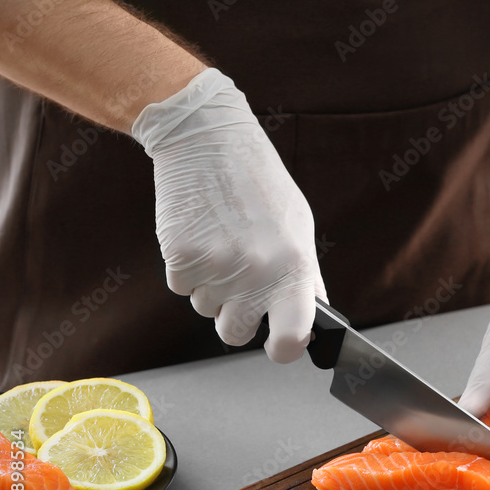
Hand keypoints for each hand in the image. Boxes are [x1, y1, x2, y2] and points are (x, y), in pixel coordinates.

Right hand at [131, 68, 326, 362]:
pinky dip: (188, 269)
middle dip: (236, 317)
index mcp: (293, 268)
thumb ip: (303, 279)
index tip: (281, 345)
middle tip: (240, 281)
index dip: (285, 349)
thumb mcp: (298, 229)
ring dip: (212, 288)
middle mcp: (255, 274)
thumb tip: (310, 324)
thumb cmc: (260, 186)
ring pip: (206, 309)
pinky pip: (181, 287)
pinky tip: (200, 234)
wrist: (208, 140)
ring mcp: (215, 269)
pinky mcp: (179, 258)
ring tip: (222, 242)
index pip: (292, 338)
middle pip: (235, 334)